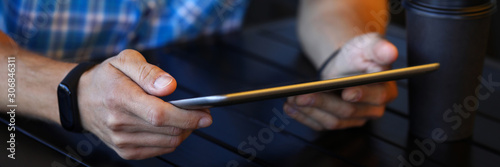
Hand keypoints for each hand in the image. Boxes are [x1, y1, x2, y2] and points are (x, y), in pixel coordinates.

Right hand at [77, 49, 212, 159]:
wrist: (81, 100)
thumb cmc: (106, 78)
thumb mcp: (125, 60)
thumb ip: (149, 72)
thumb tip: (170, 86)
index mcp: (120, 97)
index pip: (159, 114)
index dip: (186, 117)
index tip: (205, 114)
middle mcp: (119, 123)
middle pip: (167, 130)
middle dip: (191, 123)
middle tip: (201, 113)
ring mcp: (121, 141)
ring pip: (167, 143)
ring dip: (183, 131)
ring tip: (186, 118)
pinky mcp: (125, 151)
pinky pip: (159, 150)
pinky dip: (171, 140)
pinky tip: (171, 127)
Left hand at [284, 33, 397, 129]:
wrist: (344, 62)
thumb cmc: (358, 53)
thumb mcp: (369, 45)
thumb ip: (379, 48)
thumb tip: (390, 51)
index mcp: (386, 90)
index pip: (376, 96)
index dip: (361, 94)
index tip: (346, 92)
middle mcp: (372, 109)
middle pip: (348, 111)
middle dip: (323, 103)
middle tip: (303, 95)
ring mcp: (354, 119)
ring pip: (332, 121)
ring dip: (310, 111)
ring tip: (292, 98)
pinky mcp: (338, 122)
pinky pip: (320, 125)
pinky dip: (304, 117)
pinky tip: (290, 107)